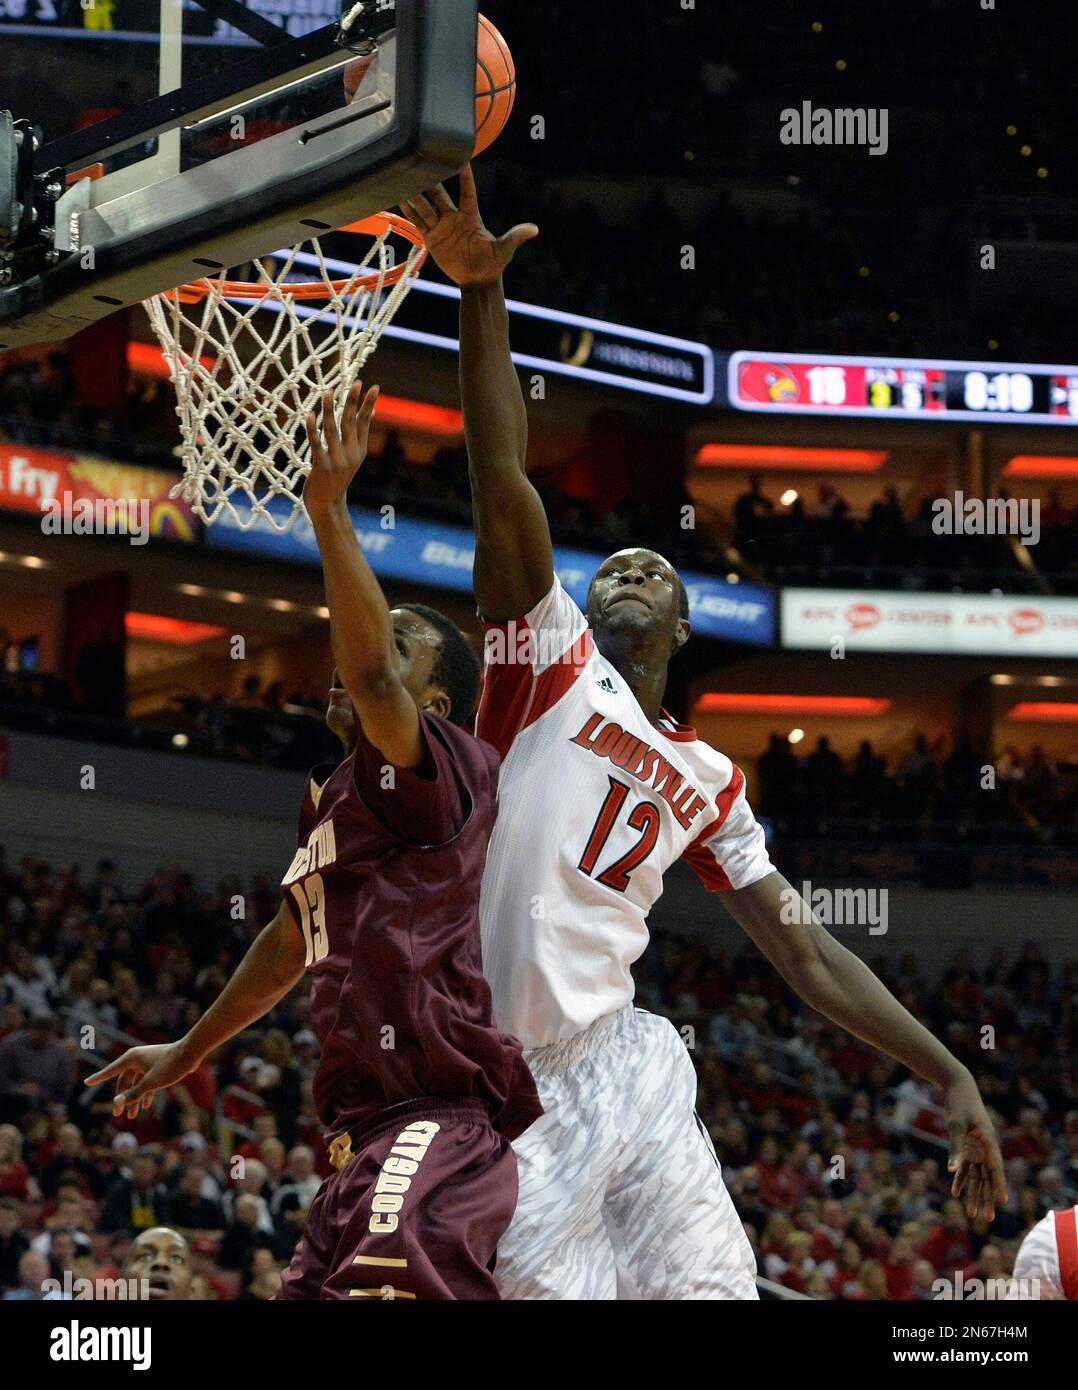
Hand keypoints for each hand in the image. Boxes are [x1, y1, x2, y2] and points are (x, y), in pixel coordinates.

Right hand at [84, 1041, 198, 1121]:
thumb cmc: (170, 1065)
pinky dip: (145, 1093)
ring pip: (136, 1083)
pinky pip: (146, 1081)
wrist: (191, 1053)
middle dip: (121, 1098)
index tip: (86, 1082)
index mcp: (131, 1058)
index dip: (99, 1078)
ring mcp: (147, 1062)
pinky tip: (146, 1106)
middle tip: (116, 1115)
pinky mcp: (157, 1066)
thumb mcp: (150, 1083)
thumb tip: (116, 1104)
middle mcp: (137, 1059)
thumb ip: (133, 1094)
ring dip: (134, 1099)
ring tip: (133, 1116)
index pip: (111, 1070)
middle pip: (124, 1081)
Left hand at [302, 382, 379, 516]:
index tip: (373, 387)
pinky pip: (316, 444)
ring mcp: (336, 461)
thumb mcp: (351, 460)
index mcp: (359, 451)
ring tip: (328, 391)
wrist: (327, 506)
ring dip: (329, 409)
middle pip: (350, 422)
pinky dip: (312, 429)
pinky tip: (310, 415)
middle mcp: (350, 455)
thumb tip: (369, 416)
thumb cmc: (335, 480)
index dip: (368, 405)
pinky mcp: (321, 466)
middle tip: (356, 382)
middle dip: (353, 401)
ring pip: (332, 429)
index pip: (364, 423)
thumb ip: (356, 440)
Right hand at [400, 164, 537, 287]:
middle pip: (440, 195)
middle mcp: (454, 217)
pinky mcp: (431, 238)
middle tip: (422, 162)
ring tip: (404, 177)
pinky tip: (399, 197)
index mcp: (471, 215)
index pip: (467, 191)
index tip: (460, 157)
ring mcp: (441, 227)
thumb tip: (534, 229)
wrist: (477, 281)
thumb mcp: (504, 250)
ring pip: (426, 206)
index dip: (464, 175)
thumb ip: (515, 237)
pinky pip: (418, 222)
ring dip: (416, 193)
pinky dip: (409, 211)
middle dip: (431, 180)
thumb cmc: (493, 264)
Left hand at [943, 1071, 1007, 1220]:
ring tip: (971, 1213)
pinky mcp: (966, 1144)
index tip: (1003, 1201)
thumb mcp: (956, 1124)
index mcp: (987, 1141)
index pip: (995, 1168)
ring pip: (976, 1175)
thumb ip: (956, 1147)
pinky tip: (955, 1192)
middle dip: (986, 1197)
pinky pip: (965, 1166)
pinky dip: (960, 1178)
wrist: (957, 1087)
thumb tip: (952, 1170)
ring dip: (974, 1193)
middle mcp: (985, 1147)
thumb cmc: (959, 1103)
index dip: (999, 1185)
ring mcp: (976, 1147)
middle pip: (987, 1177)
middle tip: (988, 1218)